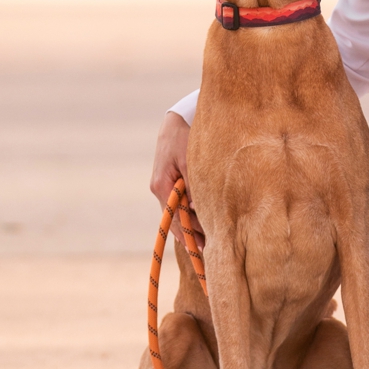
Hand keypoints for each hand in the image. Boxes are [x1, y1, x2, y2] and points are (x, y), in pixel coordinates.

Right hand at [149, 112, 200, 239]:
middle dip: (191, 232)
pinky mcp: (172, 179)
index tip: (201, 247)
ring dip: (192, 223)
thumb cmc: (186, 137)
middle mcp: (160, 188)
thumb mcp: (192, 160)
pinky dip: (190, 211)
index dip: (188, 233)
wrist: (178, 119)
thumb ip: (195, 185)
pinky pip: (180, 201)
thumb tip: (197, 209)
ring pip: (178, 210)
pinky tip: (202, 221)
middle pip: (176, 217)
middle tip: (208, 249)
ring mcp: (164, 184)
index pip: (174, 217)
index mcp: (162, 185)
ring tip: (209, 239)